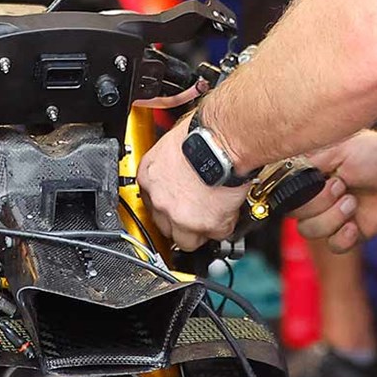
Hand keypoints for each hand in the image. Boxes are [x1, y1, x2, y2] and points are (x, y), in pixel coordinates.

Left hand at [136, 114, 248, 250]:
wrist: (221, 141)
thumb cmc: (201, 134)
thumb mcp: (170, 145)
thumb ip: (168, 165)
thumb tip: (176, 170)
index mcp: (148, 176)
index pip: (150, 203)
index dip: (166, 206)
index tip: (175, 205)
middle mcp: (160, 199)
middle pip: (165, 226)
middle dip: (180, 222)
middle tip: (196, 212)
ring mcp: (180, 215)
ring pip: (186, 241)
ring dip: (199, 232)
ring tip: (212, 217)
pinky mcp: (206, 224)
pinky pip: (216, 234)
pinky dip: (224, 226)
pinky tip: (228, 211)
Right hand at [292, 129, 376, 253]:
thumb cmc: (376, 153)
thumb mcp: (337, 148)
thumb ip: (308, 163)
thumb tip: (284, 175)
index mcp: (307, 172)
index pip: (279, 189)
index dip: (292, 192)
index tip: (316, 181)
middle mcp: (315, 194)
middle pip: (293, 213)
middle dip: (318, 203)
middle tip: (343, 187)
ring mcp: (331, 214)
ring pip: (309, 231)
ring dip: (331, 219)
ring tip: (353, 203)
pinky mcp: (350, 232)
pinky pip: (333, 246)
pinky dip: (344, 238)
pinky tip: (357, 224)